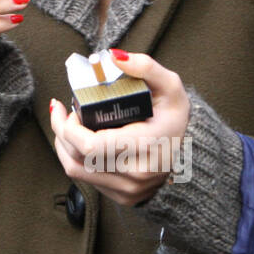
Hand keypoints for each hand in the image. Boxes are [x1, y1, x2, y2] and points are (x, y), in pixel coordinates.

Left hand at [49, 50, 190, 206]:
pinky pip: (86, 179)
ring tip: (64, 125)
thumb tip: (114, 57)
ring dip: (63, 146)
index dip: (68, 127)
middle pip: (77, 157)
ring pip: (76, 170)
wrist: (192, 156)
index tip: (67, 107)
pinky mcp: (122, 196)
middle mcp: (135, 174)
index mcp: (145, 147)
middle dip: (61, 131)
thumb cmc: (175, 118)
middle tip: (61, 111)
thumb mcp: (170, 87)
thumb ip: (145, 67)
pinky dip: (74, 158)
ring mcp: (128, 189)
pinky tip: (77, 141)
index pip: (90, 146)